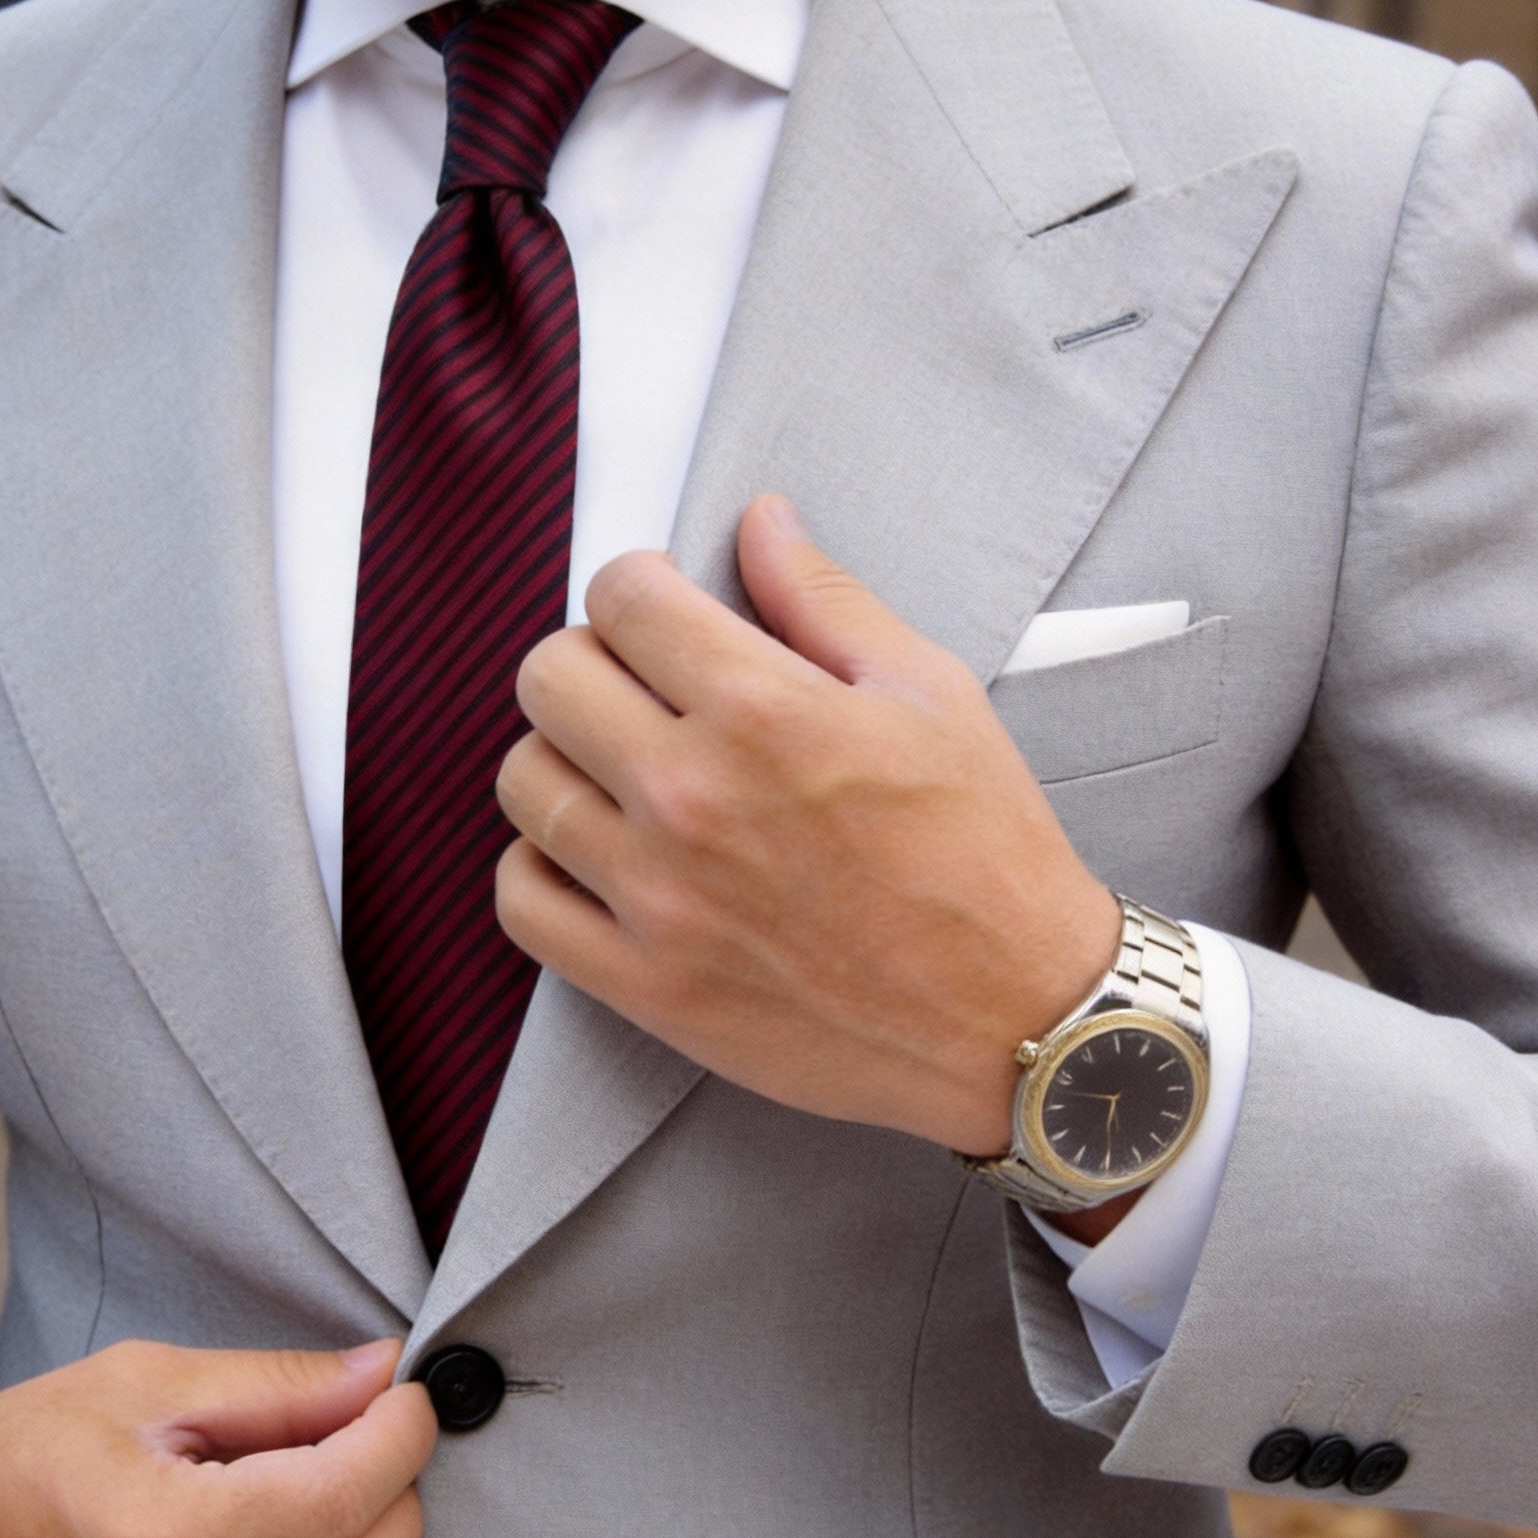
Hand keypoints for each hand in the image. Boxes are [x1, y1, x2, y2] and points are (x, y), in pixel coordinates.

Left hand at [495, 494, 1119, 1159]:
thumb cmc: (985, 851)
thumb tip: (760, 520)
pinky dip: (539, 868)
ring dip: (563, 759)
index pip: (621, 598)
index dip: (639, 586)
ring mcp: (658, 898)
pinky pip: (521, 904)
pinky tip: (592, 855)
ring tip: (621, 771)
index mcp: (763, 711)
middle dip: (589, 660)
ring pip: (525, 783)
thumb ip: (825, 599)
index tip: (661, 608)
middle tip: (639, 686)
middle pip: (549, 679)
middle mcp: (691, 798)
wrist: (1015, 1017)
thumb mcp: (930, 694)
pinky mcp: (646, 985)